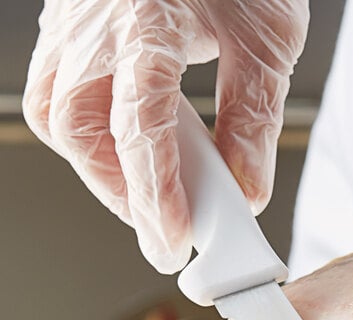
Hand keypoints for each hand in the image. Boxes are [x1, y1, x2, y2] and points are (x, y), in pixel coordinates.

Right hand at [23, 0, 308, 272]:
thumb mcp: (267, 39)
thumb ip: (252, 120)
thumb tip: (245, 187)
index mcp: (145, 22)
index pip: (139, 134)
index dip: (156, 199)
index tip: (173, 241)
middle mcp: (95, 24)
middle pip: (83, 134)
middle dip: (124, 194)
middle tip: (163, 227)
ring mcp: (76, 22)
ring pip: (61, 117)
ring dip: (103, 169)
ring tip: (150, 195)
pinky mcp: (76, 24)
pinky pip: (62, 91)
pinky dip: (93, 134)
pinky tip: (128, 147)